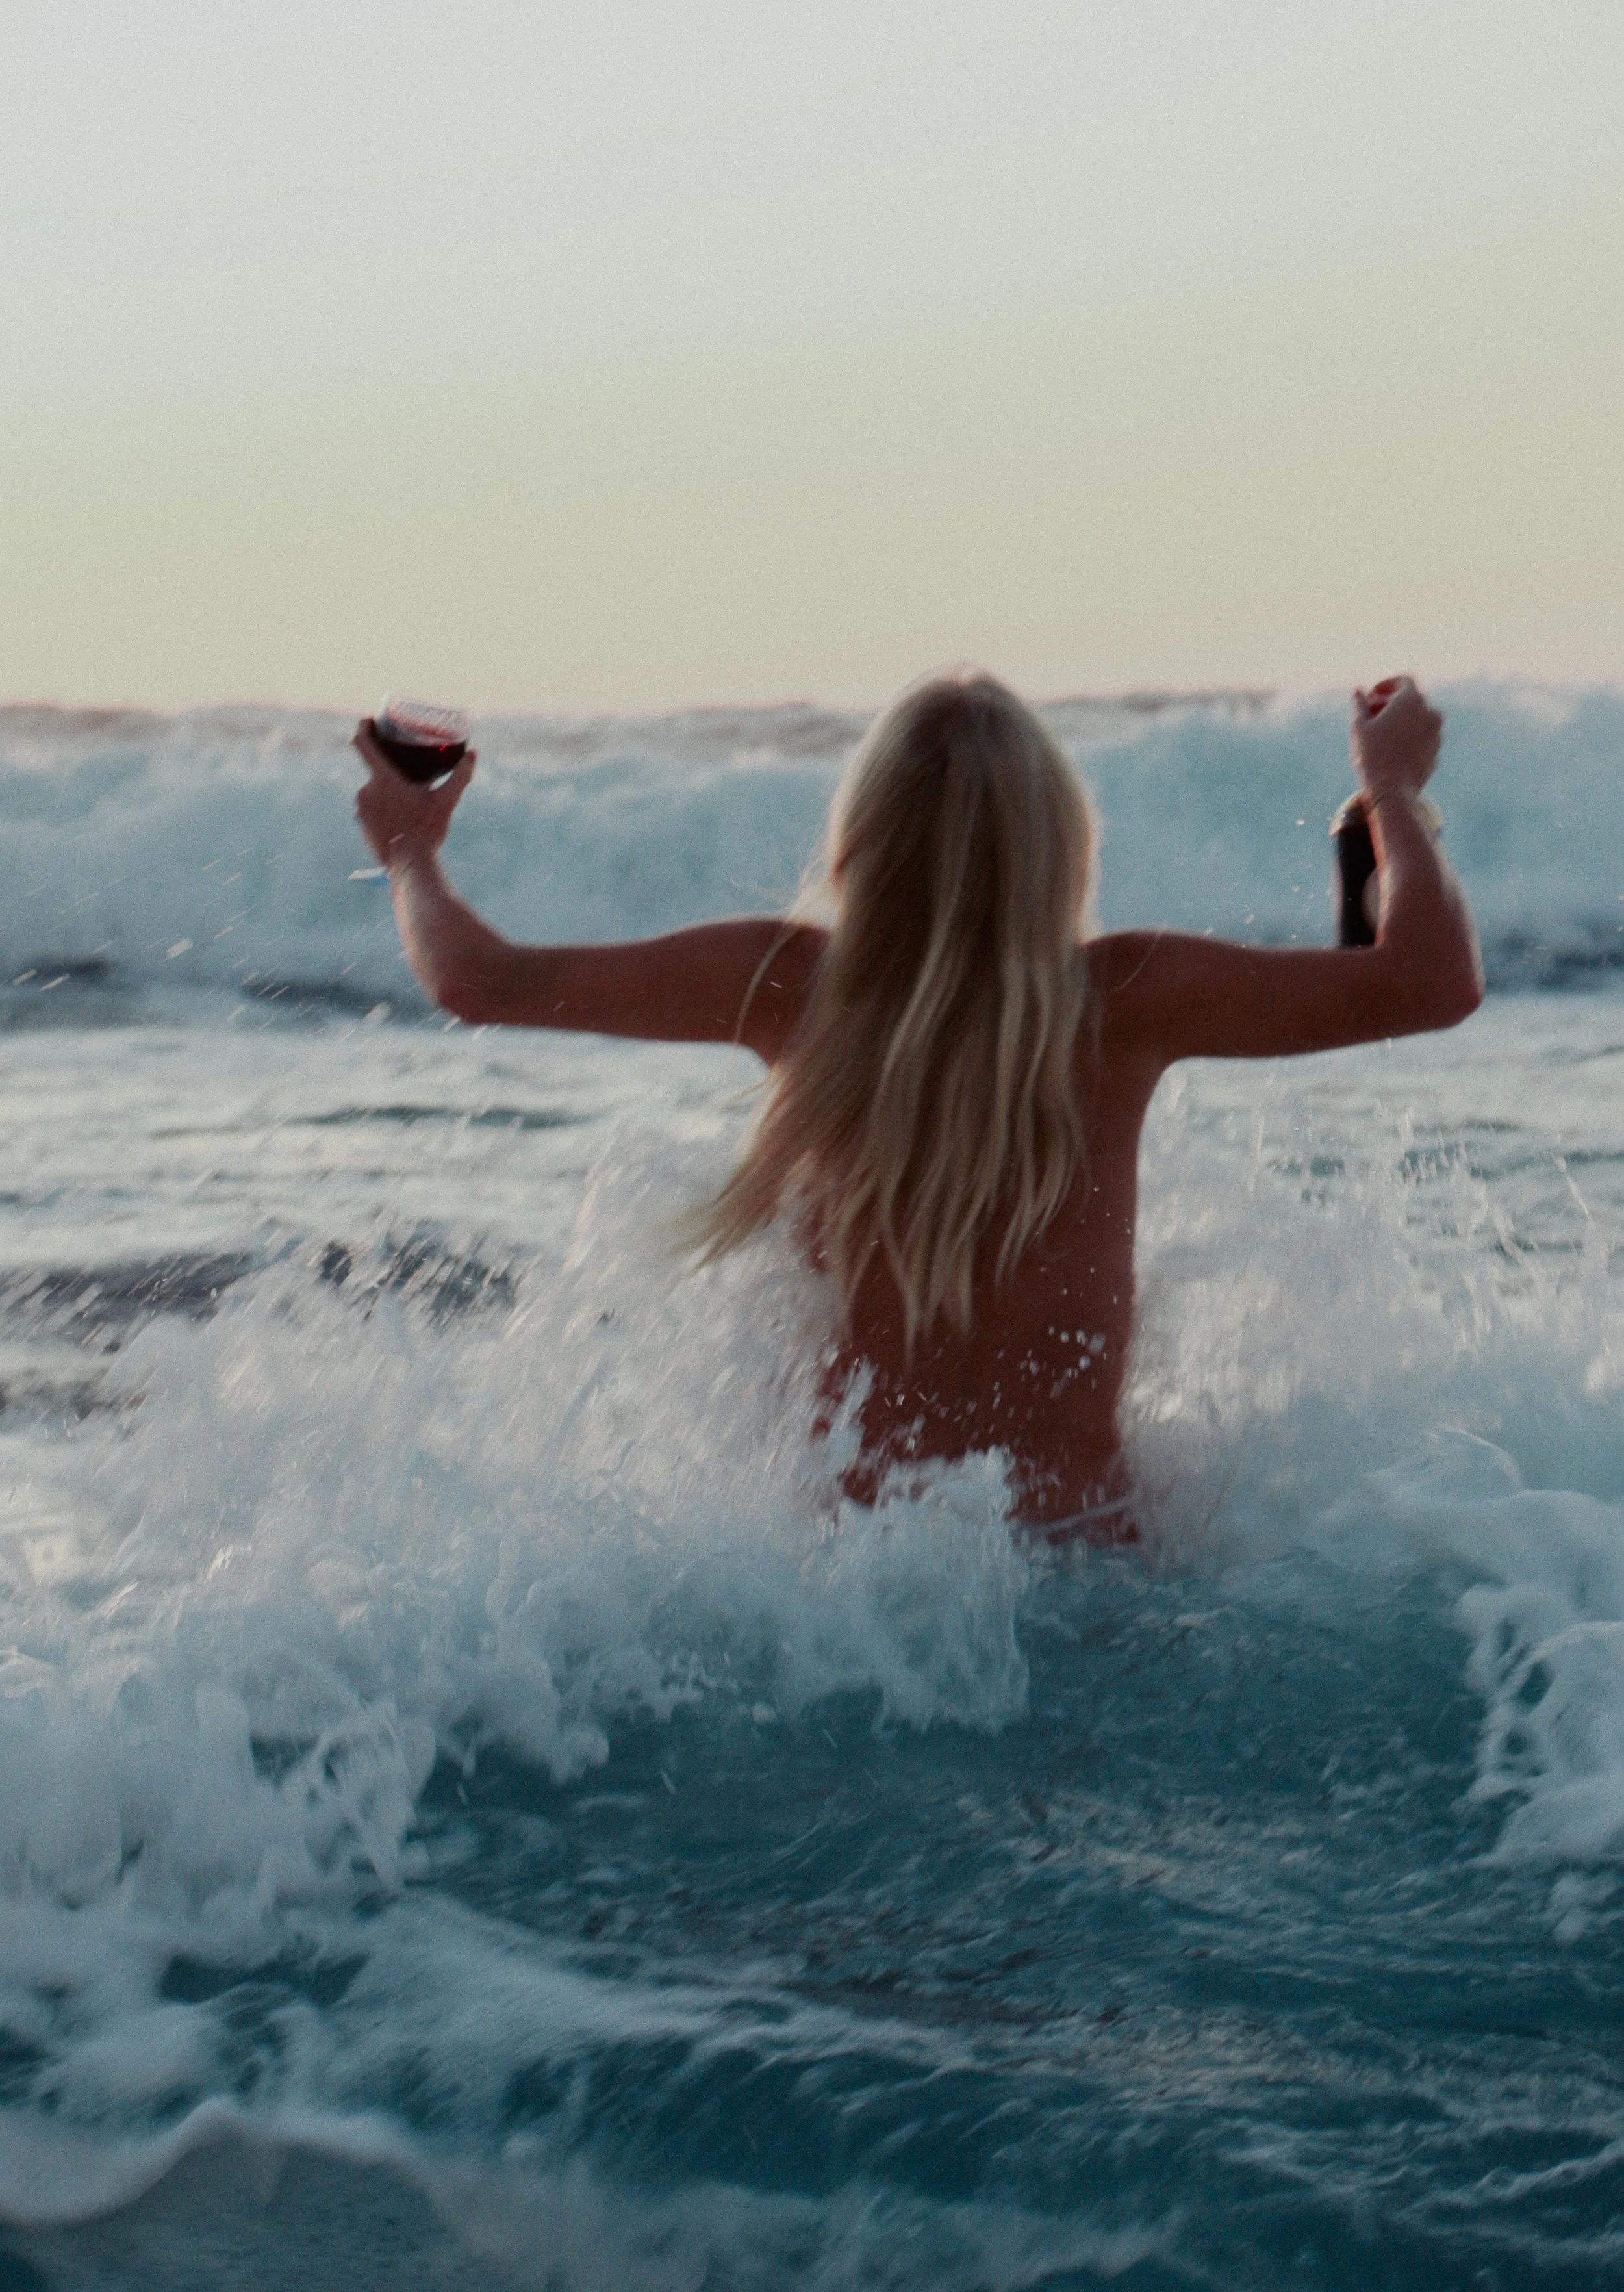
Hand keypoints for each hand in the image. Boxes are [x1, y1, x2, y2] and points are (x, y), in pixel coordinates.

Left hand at [353, 718, 475, 867]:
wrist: (409, 866)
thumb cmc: (427, 832)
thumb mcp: (446, 802)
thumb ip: (460, 776)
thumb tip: (474, 754)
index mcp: (383, 779)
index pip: (361, 742)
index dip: (362, 727)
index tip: (369, 722)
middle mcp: (366, 790)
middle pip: (374, 770)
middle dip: (388, 770)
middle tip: (405, 774)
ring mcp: (360, 808)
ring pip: (373, 790)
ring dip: (386, 792)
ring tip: (405, 800)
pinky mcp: (361, 823)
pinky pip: (369, 807)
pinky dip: (381, 808)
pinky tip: (397, 816)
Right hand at [1350, 676, 1441, 803]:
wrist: (1393, 791)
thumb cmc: (1373, 755)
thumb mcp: (1360, 727)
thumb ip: (1360, 705)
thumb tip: (1357, 692)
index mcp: (1412, 700)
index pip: (1403, 681)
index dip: (1386, 685)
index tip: (1372, 694)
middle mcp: (1430, 712)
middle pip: (1411, 699)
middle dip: (1391, 703)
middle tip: (1372, 714)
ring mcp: (1436, 732)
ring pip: (1418, 718)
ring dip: (1401, 720)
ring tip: (1381, 733)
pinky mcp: (1436, 750)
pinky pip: (1422, 736)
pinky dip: (1409, 736)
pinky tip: (1391, 749)